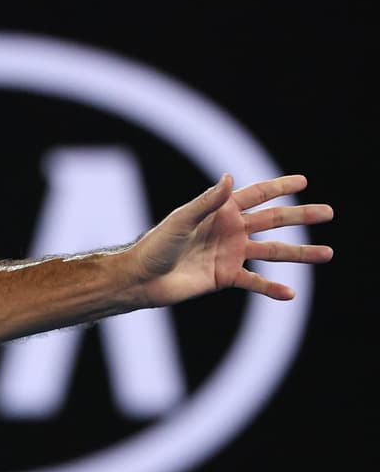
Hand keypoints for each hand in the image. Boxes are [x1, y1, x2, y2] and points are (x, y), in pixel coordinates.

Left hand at [133, 173, 333, 306]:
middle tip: (329, 212)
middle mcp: (230, 230)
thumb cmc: (156, 245)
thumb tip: (229, 178)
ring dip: (300, 253)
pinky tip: (290, 294)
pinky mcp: (225, 277)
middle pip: (273, 220)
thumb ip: (208, 202)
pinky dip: (272, 288)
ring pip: (273, 251)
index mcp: (220, 211)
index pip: (256, 195)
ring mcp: (230, 254)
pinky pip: (255, 282)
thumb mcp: (182, 220)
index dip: (279, 186)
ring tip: (327, 254)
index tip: (303, 181)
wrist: (142, 279)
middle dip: (301, 216)